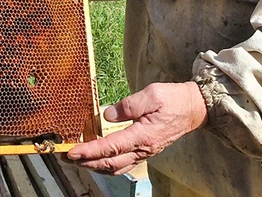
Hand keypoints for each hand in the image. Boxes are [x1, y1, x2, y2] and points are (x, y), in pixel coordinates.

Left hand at [66, 82, 207, 174]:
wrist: (193, 108)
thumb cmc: (173, 99)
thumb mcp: (152, 94)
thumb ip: (129, 105)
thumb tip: (108, 114)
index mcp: (143, 135)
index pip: (110, 147)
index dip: (89, 151)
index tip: (72, 152)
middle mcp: (143, 149)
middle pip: (110, 163)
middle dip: (87, 162)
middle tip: (67, 158)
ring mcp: (145, 152)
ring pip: (116, 167)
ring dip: (96, 166)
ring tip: (79, 160)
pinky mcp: (146, 150)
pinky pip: (124, 164)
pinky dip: (108, 164)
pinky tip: (99, 159)